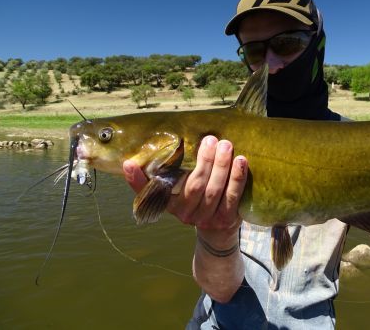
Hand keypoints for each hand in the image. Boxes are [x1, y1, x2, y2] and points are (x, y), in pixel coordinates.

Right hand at [123, 136, 247, 243]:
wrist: (217, 230)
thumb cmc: (196, 198)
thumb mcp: (179, 189)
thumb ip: (169, 170)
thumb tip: (151, 146)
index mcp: (168, 204)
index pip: (148, 192)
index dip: (136, 180)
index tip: (128, 163)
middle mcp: (184, 214)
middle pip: (194, 185)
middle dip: (204, 160)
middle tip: (210, 139)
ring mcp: (206, 218)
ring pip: (214, 190)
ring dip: (221, 166)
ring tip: (225, 145)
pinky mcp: (226, 219)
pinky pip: (232, 196)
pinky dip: (237, 177)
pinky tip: (240, 160)